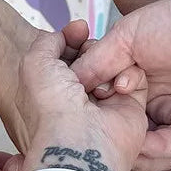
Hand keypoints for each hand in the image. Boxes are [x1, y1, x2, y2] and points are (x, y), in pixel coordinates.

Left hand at [16, 22, 147, 170]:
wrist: (80, 142)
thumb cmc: (50, 108)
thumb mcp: (35, 63)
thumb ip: (47, 42)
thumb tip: (63, 35)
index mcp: (51, 89)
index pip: (66, 54)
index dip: (71, 38)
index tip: (78, 28)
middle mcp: (77, 96)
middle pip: (92, 55)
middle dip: (91, 46)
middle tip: (89, 48)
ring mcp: (103, 101)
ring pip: (113, 62)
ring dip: (109, 60)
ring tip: (101, 72)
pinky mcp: (129, 106)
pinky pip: (135, 76)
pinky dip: (129, 75)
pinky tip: (117, 86)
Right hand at [71, 0, 170, 170]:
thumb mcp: (129, 34)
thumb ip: (99, 59)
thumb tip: (70, 82)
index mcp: (138, 70)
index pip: (108, 100)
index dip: (96, 108)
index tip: (83, 111)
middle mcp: (158, 93)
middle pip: (127, 125)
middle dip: (113, 135)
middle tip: (99, 141)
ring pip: (152, 143)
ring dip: (136, 148)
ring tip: (121, 147)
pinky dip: (160, 151)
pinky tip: (144, 146)